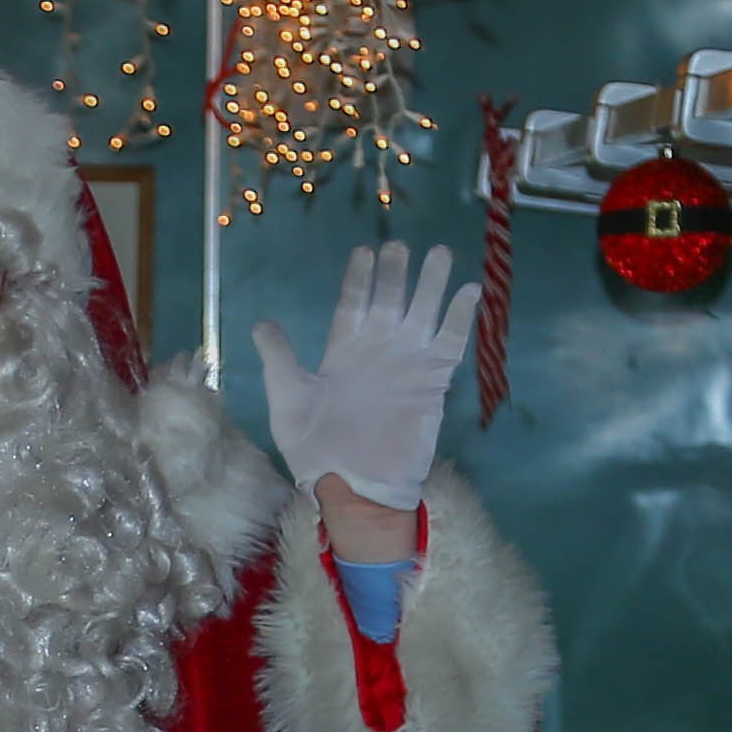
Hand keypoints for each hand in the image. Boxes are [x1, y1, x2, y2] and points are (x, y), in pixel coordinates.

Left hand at [251, 243, 477, 519]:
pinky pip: (451, 343)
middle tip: (400, 245)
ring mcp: (407, 364)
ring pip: (423, 313)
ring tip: (440, 253)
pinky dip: (461, 317)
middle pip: (390, 301)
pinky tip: (470, 290)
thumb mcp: (287, 400)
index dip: (360, 278)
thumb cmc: (315, 449)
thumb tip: (261, 323)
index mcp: (342, 352)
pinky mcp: (433, 381)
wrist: (352, 486)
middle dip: (396, 273)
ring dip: (431, 285)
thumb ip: (279, 359)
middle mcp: (378, 350)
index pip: (353, 303)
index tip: (365, 251)